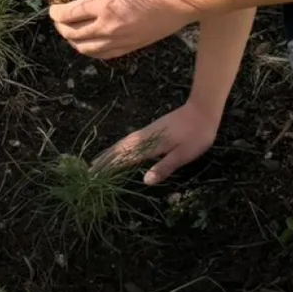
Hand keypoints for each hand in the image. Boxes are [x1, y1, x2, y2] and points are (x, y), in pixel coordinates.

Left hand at [49, 0, 199, 58]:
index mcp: (105, 5)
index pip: (68, 14)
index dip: (55, 13)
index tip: (53, 7)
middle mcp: (109, 27)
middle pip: (72, 34)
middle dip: (60, 26)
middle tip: (59, 18)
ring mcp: (120, 40)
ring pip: (86, 49)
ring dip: (73, 41)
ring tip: (70, 31)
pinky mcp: (132, 47)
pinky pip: (104, 55)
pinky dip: (91, 50)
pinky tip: (89, 43)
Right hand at [92, 99, 220, 185]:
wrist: (202, 110)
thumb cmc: (196, 135)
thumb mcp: (184, 155)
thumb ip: (164, 167)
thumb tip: (145, 181)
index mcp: (151, 145)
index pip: (125, 158)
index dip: (110, 167)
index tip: (95, 174)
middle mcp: (145, 137)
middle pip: (120, 149)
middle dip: (105, 159)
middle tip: (89, 169)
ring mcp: (147, 131)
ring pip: (123, 143)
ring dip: (110, 152)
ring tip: (99, 159)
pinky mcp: (152, 129)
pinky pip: (130, 139)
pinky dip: (120, 146)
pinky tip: (120, 149)